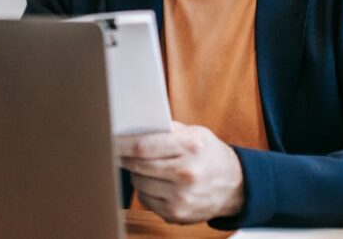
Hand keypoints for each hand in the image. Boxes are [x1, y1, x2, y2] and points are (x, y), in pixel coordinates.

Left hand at [117, 122, 244, 224]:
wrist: (234, 185)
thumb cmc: (208, 153)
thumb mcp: (194, 133)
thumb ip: (165, 130)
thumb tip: (131, 127)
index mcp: (191, 147)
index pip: (143, 146)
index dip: (120, 144)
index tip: (107, 139)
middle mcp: (187, 174)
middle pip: (138, 166)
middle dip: (123, 158)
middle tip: (116, 150)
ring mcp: (182, 197)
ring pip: (139, 183)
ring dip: (136, 173)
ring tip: (147, 166)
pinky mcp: (178, 215)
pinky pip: (146, 200)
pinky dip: (146, 190)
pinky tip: (158, 182)